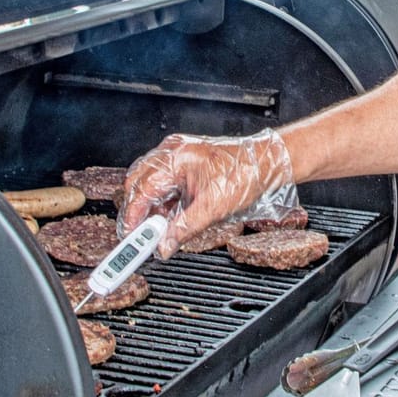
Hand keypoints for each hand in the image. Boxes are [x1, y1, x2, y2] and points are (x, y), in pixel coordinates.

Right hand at [119, 129, 298, 255]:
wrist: (266, 162)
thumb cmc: (245, 175)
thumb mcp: (214, 208)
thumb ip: (184, 228)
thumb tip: (164, 245)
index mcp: (176, 158)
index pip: (141, 189)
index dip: (133, 216)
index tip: (131, 237)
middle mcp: (172, 151)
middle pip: (138, 183)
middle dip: (137, 211)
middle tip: (141, 236)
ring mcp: (177, 154)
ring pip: (148, 182)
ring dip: (150, 207)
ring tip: (158, 229)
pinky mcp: (183, 161)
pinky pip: (162, 181)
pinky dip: (162, 200)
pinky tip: (168, 217)